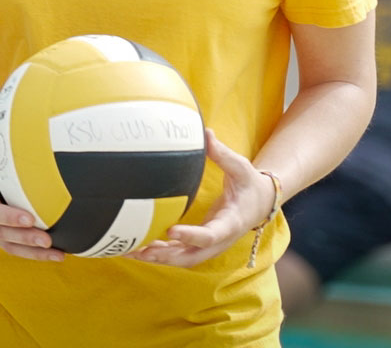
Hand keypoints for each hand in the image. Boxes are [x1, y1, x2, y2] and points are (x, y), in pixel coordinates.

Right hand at [0, 121, 63, 262]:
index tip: (28, 219)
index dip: (8, 217)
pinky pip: (14, 244)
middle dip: (25, 240)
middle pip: (2, 234)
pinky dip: (32, 251)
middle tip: (48, 241)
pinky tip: (54, 252)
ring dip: (33, 252)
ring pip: (9, 245)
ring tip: (58, 255)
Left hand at [130, 128, 272, 267]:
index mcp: (230, 223)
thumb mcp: (241, 167)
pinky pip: (180, 255)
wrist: (261, 203)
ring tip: (129, 251)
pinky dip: (160, 254)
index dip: (191, 236)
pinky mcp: (202, 245)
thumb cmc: (249, 184)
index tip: (170, 231)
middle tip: (140, 249)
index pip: (211, 235)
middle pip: (192, 256)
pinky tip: (137, 248)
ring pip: (183, 259)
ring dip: (157, 258)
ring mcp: (211, 246)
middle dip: (166, 256)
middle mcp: (220, 241)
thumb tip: (206, 132)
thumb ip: (222, 153)